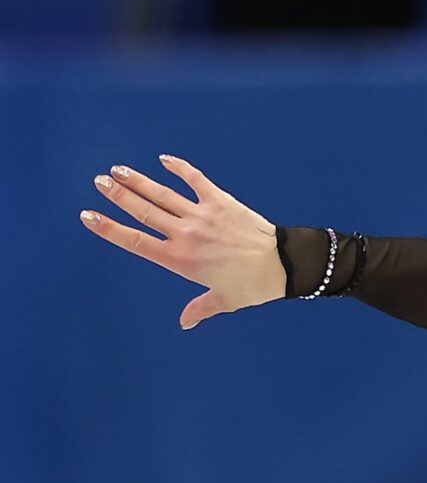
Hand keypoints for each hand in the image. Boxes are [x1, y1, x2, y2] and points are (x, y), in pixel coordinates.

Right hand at [79, 156, 285, 328]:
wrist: (282, 265)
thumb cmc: (253, 286)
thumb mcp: (224, 300)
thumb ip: (201, 309)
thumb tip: (185, 323)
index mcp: (180, 260)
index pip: (136, 242)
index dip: (110, 228)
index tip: (89, 216)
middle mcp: (185, 235)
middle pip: (143, 212)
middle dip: (118, 196)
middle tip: (99, 181)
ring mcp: (201, 216)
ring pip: (161, 194)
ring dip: (138, 181)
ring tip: (118, 170)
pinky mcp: (220, 201)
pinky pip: (195, 179)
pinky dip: (179, 168)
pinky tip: (164, 159)